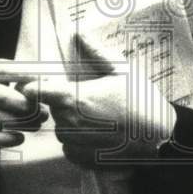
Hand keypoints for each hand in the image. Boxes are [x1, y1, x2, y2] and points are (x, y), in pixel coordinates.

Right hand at [0, 60, 48, 148]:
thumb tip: (37, 77)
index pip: (1, 68)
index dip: (26, 76)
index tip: (45, 84)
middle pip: (1, 95)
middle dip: (26, 105)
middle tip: (43, 112)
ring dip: (21, 124)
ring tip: (35, 125)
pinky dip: (8, 138)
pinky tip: (19, 137)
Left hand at [36, 66, 176, 166]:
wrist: (160, 137)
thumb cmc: (141, 101)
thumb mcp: (122, 70)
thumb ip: (96, 52)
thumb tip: (78, 34)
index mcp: (74, 98)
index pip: (35, 92)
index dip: (32, 88)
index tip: (36, 86)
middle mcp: (69, 122)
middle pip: (53, 109)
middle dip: (66, 104)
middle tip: (93, 101)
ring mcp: (75, 143)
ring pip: (63, 129)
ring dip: (74, 124)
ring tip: (101, 119)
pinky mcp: (82, 159)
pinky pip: (71, 148)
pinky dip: (80, 142)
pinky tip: (102, 135)